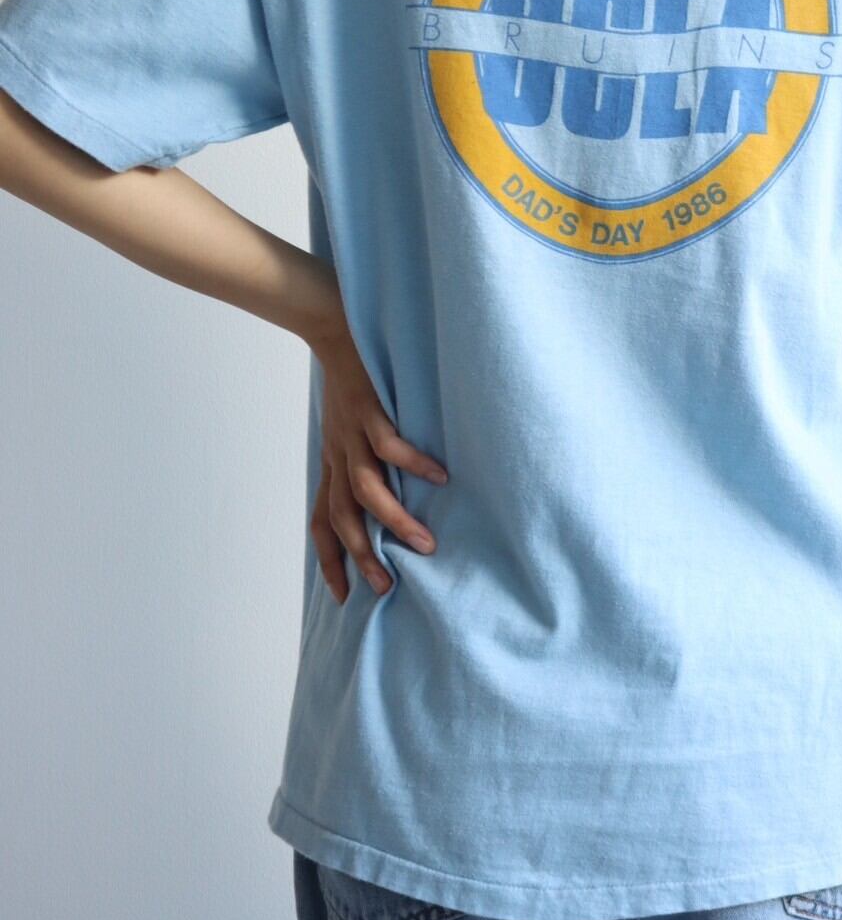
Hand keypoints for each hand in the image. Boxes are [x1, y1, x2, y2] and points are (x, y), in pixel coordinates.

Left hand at [308, 322, 448, 600]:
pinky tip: (440, 477)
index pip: (323, 521)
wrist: (330, 323)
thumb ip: (364, 451)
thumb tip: (392, 482)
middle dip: (363, 556)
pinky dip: (414, 463)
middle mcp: (338, 453)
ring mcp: (352, 433)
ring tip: (424, 546)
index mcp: (333, 460)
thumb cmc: (349, 374)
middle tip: (388, 588)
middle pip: (344, 518)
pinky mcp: (369, 409)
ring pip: (367, 491)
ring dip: (394, 522)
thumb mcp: (347, 420)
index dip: (330, 559)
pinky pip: (390, 445)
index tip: (343, 597)